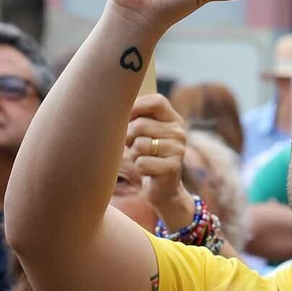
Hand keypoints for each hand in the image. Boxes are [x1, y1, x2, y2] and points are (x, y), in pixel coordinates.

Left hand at [124, 94, 194, 225]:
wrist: (164, 189)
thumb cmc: (148, 156)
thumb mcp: (146, 134)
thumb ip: (138, 118)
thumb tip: (113, 106)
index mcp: (174, 120)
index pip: (156, 101)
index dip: (137, 108)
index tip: (127, 120)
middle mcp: (179, 132)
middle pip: (141, 125)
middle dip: (129, 138)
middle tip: (133, 146)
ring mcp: (178, 150)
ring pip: (139, 144)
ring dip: (133, 154)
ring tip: (141, 158)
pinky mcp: (173, 167)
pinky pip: (141, 163)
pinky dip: (138, 168)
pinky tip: (147, 170)